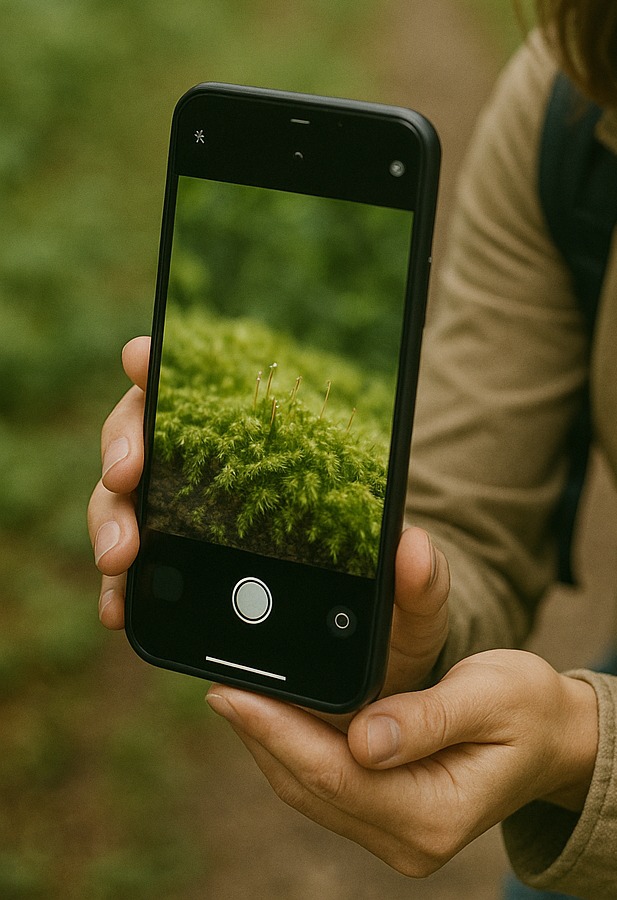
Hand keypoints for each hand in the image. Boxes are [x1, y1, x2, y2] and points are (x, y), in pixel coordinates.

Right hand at [87, 335, 450, 692]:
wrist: (361, 672)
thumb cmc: (388, 625)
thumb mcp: (414, 604)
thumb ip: (423, 581)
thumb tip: (414, 547)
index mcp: (267, 457)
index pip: (207, 397)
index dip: (166, 370)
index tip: (142, 356)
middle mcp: (215, 482)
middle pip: (145, 442)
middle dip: (124, 449)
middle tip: (128, 476)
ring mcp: (186, 528)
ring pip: (124, 504)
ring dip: (110, 519)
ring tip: (122, 556)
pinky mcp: (172, 579)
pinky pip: (129, 573)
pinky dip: (116, 586)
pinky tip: (115, 609)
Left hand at [206, 650, 598, 875]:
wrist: (550, 736)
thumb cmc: (525, 709)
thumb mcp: (487, 699)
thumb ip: (426, 720)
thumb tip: (362, 737)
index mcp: (435, 813)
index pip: (336, 774)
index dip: (277, 731)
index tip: (233, 692)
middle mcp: (408, 838)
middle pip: (312, 785)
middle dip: (260, 734)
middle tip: (219, 686)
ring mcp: (395, 833)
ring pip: (311, 789)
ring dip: (269, 742)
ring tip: (236, 695)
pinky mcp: (386, 816)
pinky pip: (326, 786)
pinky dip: (294, 749)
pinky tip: (274, 716)